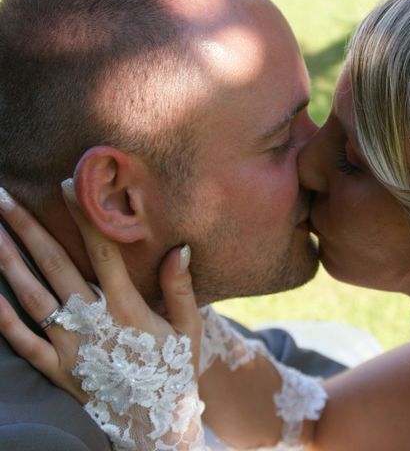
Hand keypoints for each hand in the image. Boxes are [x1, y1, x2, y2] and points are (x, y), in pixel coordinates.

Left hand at [0, 182, 201, 402]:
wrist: (155, 425)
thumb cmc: (174, 370)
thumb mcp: (189, 328)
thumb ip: (180, 287)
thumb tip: (179, 247)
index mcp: (128, 307)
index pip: (103, 252)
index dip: (84, 217)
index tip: (67, 185)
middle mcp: (94, 322)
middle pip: (56, 266)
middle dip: (28, 228)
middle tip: (3, 197)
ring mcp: (71, 347)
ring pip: (32, 298)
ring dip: (8, 263)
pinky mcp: (56, 371)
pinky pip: (21, 343)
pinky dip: (1, 320)